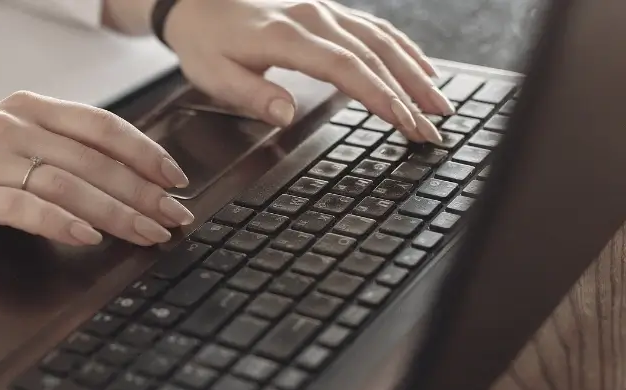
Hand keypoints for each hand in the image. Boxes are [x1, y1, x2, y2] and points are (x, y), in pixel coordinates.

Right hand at [0, 91, 193, 249]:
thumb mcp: (6, 145)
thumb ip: (54, 150)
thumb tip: (122, 177)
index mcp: (26, 108)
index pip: (101, 125)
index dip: (145, 152)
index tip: (176, 179)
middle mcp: (11, 125)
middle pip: (93, 158)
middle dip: (143, 191)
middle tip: (175, 217)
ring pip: (69, 183)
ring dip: (116, 211)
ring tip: (147, 233)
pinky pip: (26, 207)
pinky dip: (63, 222)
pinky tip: (89, 237)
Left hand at [159, 0, 452, 143]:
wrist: (197, 2)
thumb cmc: (205, 41)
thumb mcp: (213, 75)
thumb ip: (252, 94)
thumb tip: (286, 114)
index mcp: (287, 36)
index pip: (346, 67)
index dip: (379, 95)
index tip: (405, 122)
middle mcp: (314, 18)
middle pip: (373, 55)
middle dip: (408, 94)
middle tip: (433, 129)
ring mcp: (324, 11)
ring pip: (382, 40)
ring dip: (415, 72)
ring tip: (440, 105)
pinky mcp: (327, 11)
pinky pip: (374, 28)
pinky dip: (403, 48)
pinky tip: (422, 69)